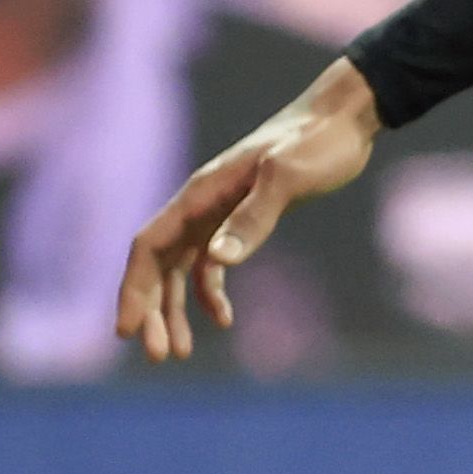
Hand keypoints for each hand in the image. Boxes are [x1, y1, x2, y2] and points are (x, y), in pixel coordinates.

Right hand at [115, 58, 382, 362]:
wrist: (345, 118)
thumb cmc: (319, 141)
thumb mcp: (290, 175)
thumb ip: (255, 215)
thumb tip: (219, 260)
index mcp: (201, 194)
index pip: (148, 246)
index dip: (133, 289)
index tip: (127, 330)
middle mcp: (200, 204)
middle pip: (158, 265)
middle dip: (152, 310)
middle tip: (159, 355)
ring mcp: (218, 212)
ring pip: (179, 268)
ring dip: (175, 308)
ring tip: (180, 351)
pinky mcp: (242, 218)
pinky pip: (210, 263)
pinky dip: (210, 292)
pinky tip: (223, 319)